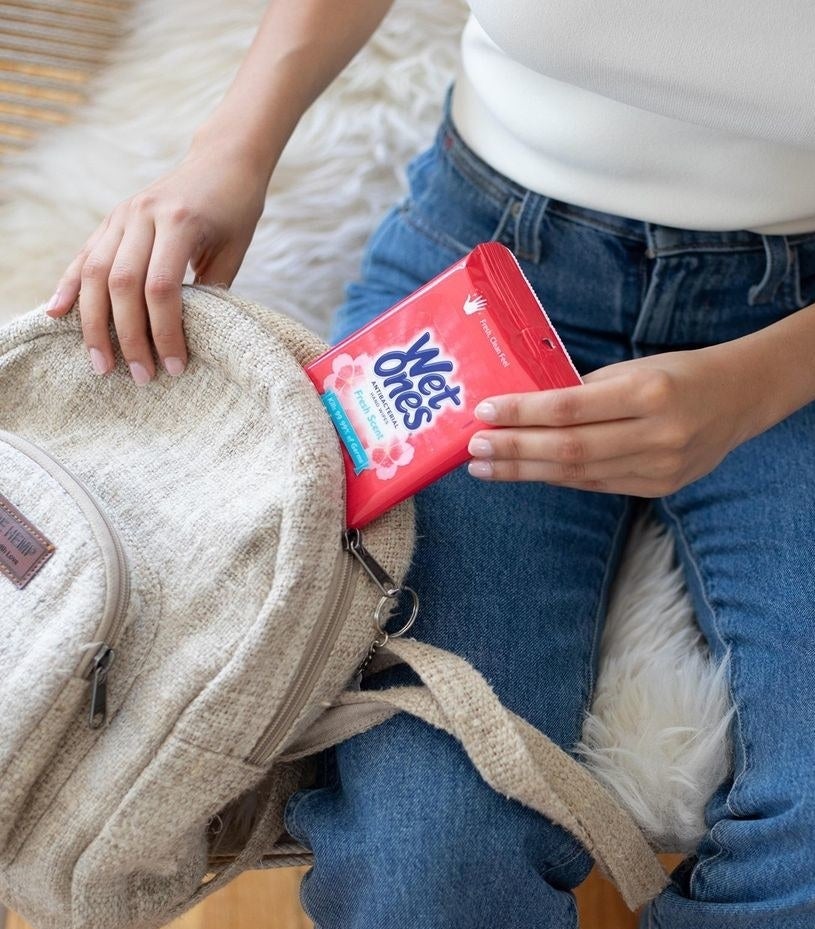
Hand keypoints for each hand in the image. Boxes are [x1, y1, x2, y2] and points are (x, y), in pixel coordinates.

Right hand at [44, 141, 269, 383]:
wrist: (223, 160)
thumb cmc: (236, 211)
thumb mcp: (233, 251)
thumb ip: (212, 291)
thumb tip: (190, 339)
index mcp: (179, 222)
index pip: (162, 287)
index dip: (165, 332)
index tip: (175, 367)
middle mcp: (144, 215)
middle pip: (122, 284)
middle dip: (127, 336)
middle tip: (138, 376)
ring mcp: (123, 215)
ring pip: (95, 272)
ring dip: (93, 323)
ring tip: (100, 363)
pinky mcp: (112, 219)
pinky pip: (85, 256)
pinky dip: (70, 286)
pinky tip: (57, 313)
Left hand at [466, 345, 763, 495]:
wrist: (738, 399)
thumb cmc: (677, 374)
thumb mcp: (632, 368)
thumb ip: (582, 390)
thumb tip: (524, 407)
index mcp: (649, 392)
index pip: (570, 407)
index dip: (523, 413)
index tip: (485, 412)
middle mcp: (656, 434)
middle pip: (569, 448)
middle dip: (515, 450)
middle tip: (473, 449)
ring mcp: (660, 467)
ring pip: (577, 474)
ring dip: (525, 471)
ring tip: (486, 467)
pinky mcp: (658, 487)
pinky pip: (595, 485)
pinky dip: (555, 478)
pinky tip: (524, 472)